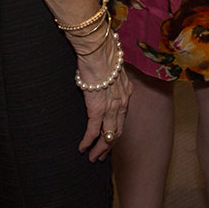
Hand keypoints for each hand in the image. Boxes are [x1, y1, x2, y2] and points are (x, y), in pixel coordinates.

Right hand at [75, 33, 130, 161]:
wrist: (98, 49)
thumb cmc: (102, 53)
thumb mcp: (111, 67)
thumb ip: (110, 76)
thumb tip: (102, 76)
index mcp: (126, 91)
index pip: (123, 116)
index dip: (117, 129)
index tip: (111, 138)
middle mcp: (122, 102)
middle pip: (118, 130)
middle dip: (110, 145)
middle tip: (102, 155)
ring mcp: (111, 107)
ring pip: (108, 135)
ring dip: (100, 149)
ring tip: (93, 158)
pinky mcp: (97, 109)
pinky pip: (93, 131)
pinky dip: (88, 142)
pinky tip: (82, 148)